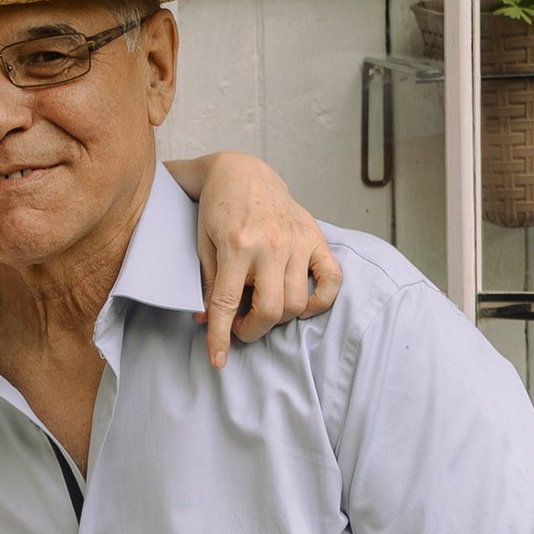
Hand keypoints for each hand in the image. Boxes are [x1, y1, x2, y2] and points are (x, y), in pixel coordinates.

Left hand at [185, 156, 341, 369]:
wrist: (242, 172)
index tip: (217, 360)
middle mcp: (272, 245)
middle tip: (239, 326)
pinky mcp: (314, 238)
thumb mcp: (202, 244)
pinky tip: (301, 305)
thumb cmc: (218, 209)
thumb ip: (208, 283)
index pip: (227, 303)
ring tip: (260, 309)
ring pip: (298, 303)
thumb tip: (207, 319)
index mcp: (237, 246)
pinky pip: (331, 279)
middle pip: (271, 310)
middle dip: (252, 330)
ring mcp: (297, 242)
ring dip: (278, 317)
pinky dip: (320, 300)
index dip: (220, 336)